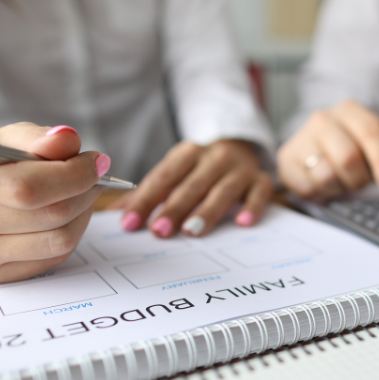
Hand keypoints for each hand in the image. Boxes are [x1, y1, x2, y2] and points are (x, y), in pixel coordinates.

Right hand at [0, 124, 107, 283]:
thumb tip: (67, 140)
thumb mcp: (9, 138)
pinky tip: (65, 215)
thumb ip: (38, 137)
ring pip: (58, 240)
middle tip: (95, 176)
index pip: (26, 187)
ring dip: (83, 213)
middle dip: (84, 191)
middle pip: (48, 215)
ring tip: (81, 193)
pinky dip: (72, 233)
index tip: (96, 161)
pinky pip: (54, 257)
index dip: (72, 175)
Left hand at [113, 139, 272, 237]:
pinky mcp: (261, 179)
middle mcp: (215, 157)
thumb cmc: (200, 169)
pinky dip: (252, 207)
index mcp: (188, 152)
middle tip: (159, 231)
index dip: (145, 200)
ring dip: (207, 211)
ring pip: (223, 190)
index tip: (129, 223)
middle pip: (192, 185)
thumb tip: (118, 215)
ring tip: (191, 231)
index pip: (163, 176)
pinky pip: (259, 192)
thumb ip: (150, 193)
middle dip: (174, 208)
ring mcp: (240, 168)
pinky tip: (243, 223)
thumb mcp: (176, 172)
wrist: (242, 147)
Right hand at [278, 100, 378, 200]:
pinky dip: (320, 193)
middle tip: (359, 180)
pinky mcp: (287, 161)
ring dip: (340, 187)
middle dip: (359, 178)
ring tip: (340, 181)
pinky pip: (308, 187)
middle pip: (349, 158)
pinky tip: (322, 184)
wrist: (319, 153)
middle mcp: (322, 119)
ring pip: (326, 175)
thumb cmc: (356, 147)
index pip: (371, 132)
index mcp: (349, 111)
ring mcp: (301, 139)